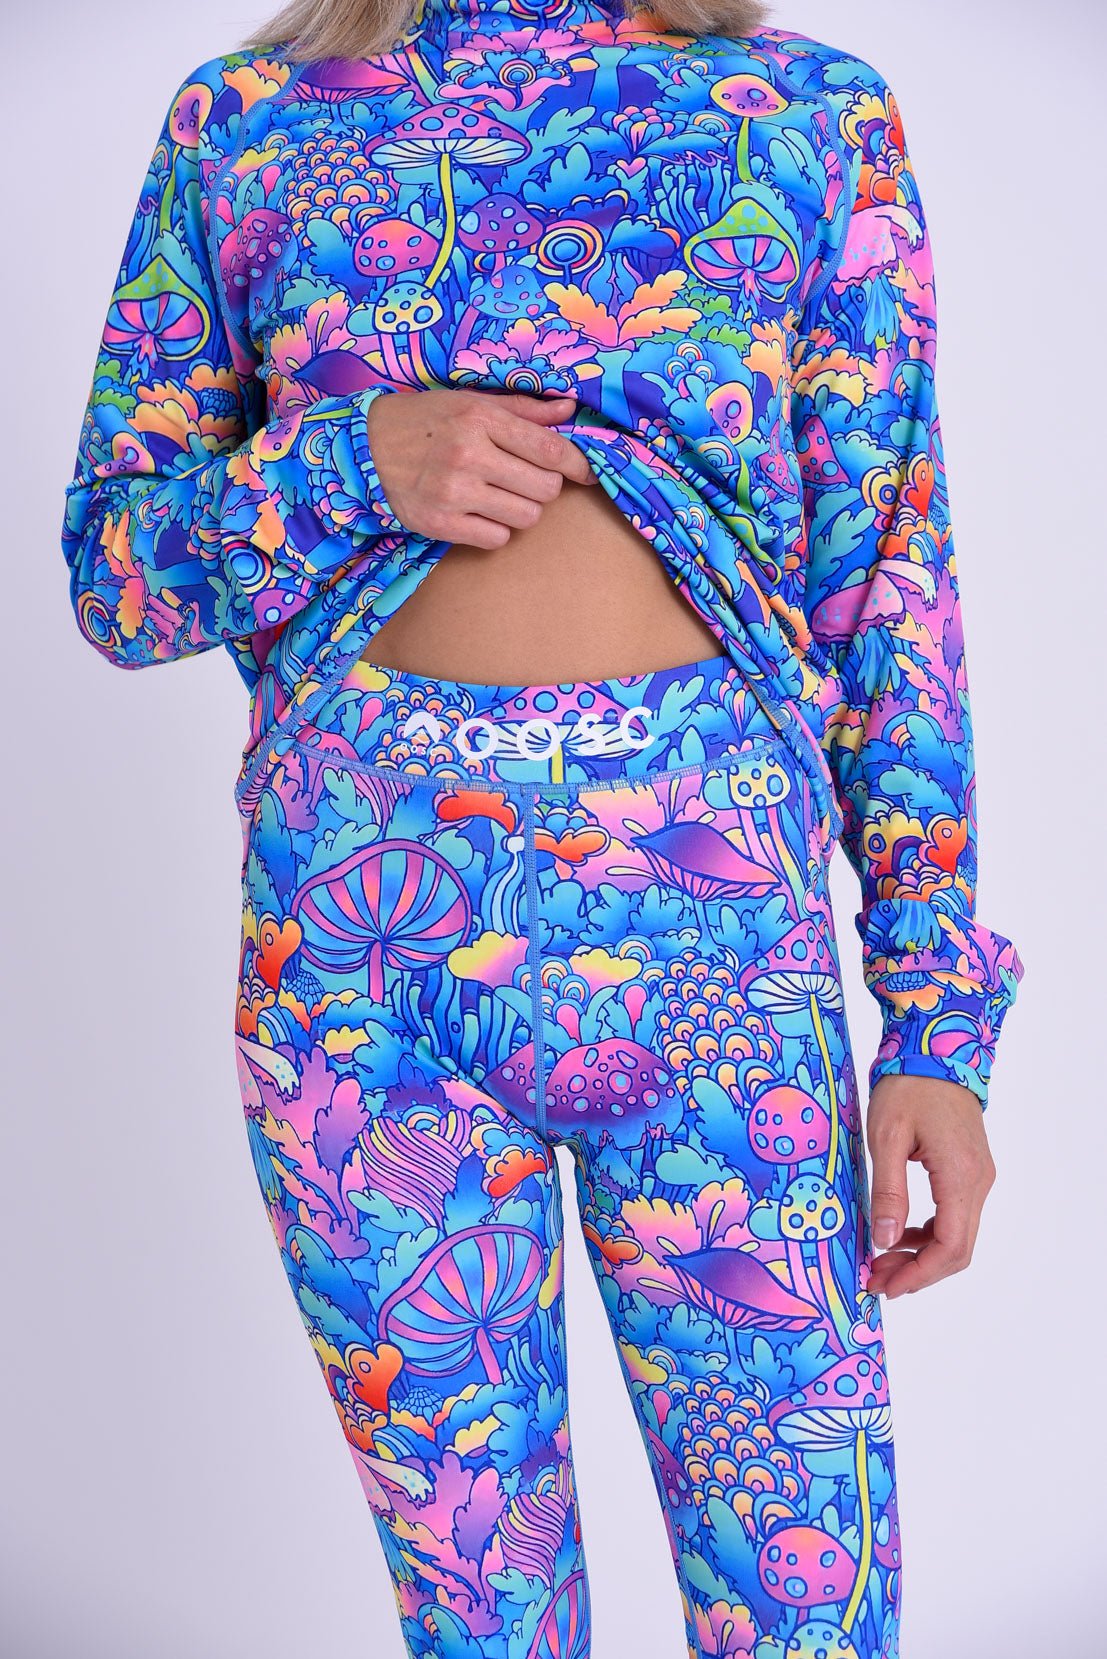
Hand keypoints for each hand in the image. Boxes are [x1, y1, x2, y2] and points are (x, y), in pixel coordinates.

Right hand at [365, 387, 597, 548]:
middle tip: (523, 480)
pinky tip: (477, 513)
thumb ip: (522, 409)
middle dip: (543, 487)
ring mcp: (453, 492)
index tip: (588, 473)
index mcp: (480, 419)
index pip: (550, 449)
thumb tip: (569, 409)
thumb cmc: (425, 422)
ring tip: (497, 496)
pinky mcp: (440, 524)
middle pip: (545, 489)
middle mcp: (468, 454)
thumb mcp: (469, 403)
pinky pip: (496, 538)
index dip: (577, 465)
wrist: (363, 449)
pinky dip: (494, 529)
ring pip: (526, 517)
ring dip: (520, 510)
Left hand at [863, 1073, 995, 1298]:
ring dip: (923, 1255)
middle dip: (918, 1271)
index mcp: (960, 1176)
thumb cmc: (908, 1087)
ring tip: (883, 1261)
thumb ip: (888, 1191)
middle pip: (957, 1249)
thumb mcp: (886, 1138)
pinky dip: (930, 1232)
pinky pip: (955, 1214)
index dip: (919, 1274)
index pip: (950, 1247)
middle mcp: (978, 1181)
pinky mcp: (970, 1170)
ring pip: (958, 1235)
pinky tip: (901, 1233)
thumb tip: (885, 1240)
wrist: (936, 1050)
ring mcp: (978, 1176)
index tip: (885, 1285)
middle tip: (878, 1280)